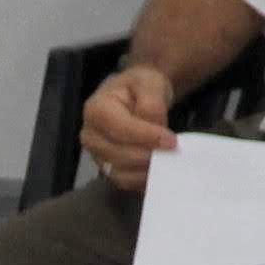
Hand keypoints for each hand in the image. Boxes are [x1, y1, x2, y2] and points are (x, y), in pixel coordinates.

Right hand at [79, 64, 177, 192]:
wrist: (135, 95)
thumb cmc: (140, 86)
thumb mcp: (149, 82)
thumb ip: (152, 104)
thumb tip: (156, 128)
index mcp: (96, 109)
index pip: (121, 129)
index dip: (147, 137)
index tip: (172, 141)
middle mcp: (90, 135)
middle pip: (119, 154)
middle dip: (149, 155)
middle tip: (173, 153)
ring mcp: (96, 154)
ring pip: (120, 172)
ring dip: (146, 170)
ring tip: (168, 162)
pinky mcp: (106, 168)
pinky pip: (124, 181)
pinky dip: (142, 180)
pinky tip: (159, 171)